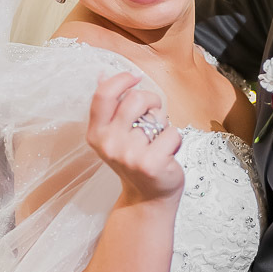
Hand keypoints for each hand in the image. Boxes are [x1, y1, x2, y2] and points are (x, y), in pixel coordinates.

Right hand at [87, 72, 183, 206]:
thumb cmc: (135, 159)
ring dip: (163, 125)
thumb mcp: (116, 133)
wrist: (147, 197)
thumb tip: (102, 74)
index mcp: (97, 133)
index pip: (103, 95)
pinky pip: (172, 133)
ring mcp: (129, 154)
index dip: (121, 80)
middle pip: (136, 99)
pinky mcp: (151, 163)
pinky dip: (175, 140)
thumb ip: (110, 106)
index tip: (135, 78)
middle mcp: (109, 143)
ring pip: (157, 117)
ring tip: (158, 142)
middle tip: (154, 115)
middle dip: (151, 101)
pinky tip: (168, 153)